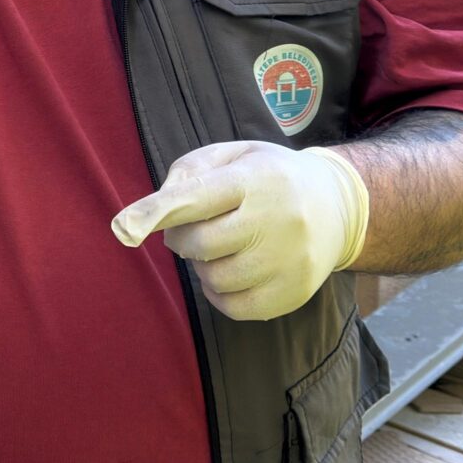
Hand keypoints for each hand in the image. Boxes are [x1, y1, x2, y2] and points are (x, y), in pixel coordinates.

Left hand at [108, 141, 369, 320]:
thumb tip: (158, 206)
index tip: (123, 228)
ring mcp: (289, 260)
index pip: (197, 197)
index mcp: (256, 179)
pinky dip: (219, 294)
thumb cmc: (270, 177)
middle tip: (192, 230)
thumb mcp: (234, 155)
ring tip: (220, 247)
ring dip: (202, 266)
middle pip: (200, 243)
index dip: (156, 212)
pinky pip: (234, 308)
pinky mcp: (294, 292)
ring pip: (215, 278)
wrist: (340, 206)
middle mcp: (277, 220)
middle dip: (182, 239)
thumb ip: (189, 170)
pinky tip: (230, 271)